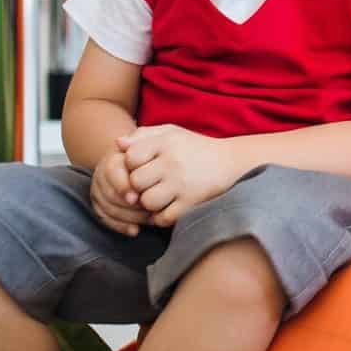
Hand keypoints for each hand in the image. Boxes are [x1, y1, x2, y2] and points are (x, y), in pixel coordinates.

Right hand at [89, 144, 151, 236]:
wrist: (148, 162)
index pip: (111, 171)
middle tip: (148, 212)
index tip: (136, 198)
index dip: (122, 186)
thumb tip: (120, 141)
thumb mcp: (154, 140)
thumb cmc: (156, 152)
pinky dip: (120, 226)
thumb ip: (141, 139)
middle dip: (127, 206)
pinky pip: (105, 218)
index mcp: (115, 157)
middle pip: (108, 192)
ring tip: (148, 219)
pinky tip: (135, 230)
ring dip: (127, 217)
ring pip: (106, 207)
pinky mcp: (101, 204)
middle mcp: (103, 173)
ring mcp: (100, 190)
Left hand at [118, 125, 239, 226]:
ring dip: (150, 203)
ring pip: (147, 201)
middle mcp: (173, 162)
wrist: (233, 163)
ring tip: (160, 196)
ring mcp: (182, 183)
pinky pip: (163, 217)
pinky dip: (162, 217)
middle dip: (140, 186)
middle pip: (135, 182)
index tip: (144, 166)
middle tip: (151, 184)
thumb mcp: (172, 133)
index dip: (132, 165)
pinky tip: (169, 207)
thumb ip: (143, 135)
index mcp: (167, 142)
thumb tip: (118, 144)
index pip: (130, 157)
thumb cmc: (196, 147)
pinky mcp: (191, 202)